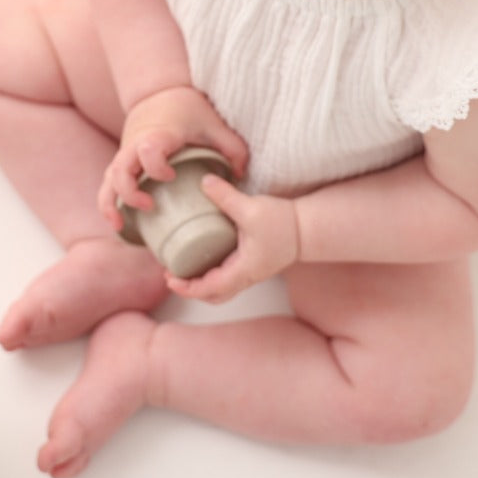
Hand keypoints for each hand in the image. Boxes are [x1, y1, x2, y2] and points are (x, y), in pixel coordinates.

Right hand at [98, 86, 247, 226]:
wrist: (161, 93)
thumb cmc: (189, 110)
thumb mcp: (215, 125)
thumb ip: (232, 149)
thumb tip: (240, 177)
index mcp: (159, 134)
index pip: (148, 149)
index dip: (156, 166)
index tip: (171, 176)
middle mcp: (136, 144)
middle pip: (120, 169)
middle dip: (129, 192)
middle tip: (150, 206)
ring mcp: (126, 153)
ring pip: (108, 179)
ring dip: (110, 203)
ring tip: (121, 225)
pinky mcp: (121, 161)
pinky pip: (107, 184)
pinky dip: (107, 204)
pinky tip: (118, 224)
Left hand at [166, 174, 298, 303]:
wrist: (307, 227)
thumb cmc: (283, 222)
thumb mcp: (251, 208)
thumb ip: (226, 196)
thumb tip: (202, 182)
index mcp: (243, 270)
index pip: (210, 289)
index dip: (187, 287)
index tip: (170, 278)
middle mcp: (245, 276)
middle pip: (214, 295)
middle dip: (190, 288)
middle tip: (171, 273)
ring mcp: (249, 272)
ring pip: (221, 288)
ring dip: (201, 282)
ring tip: (183, 265)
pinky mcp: (251, 263)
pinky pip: (227, 277)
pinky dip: (211, 273)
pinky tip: (203, 254)